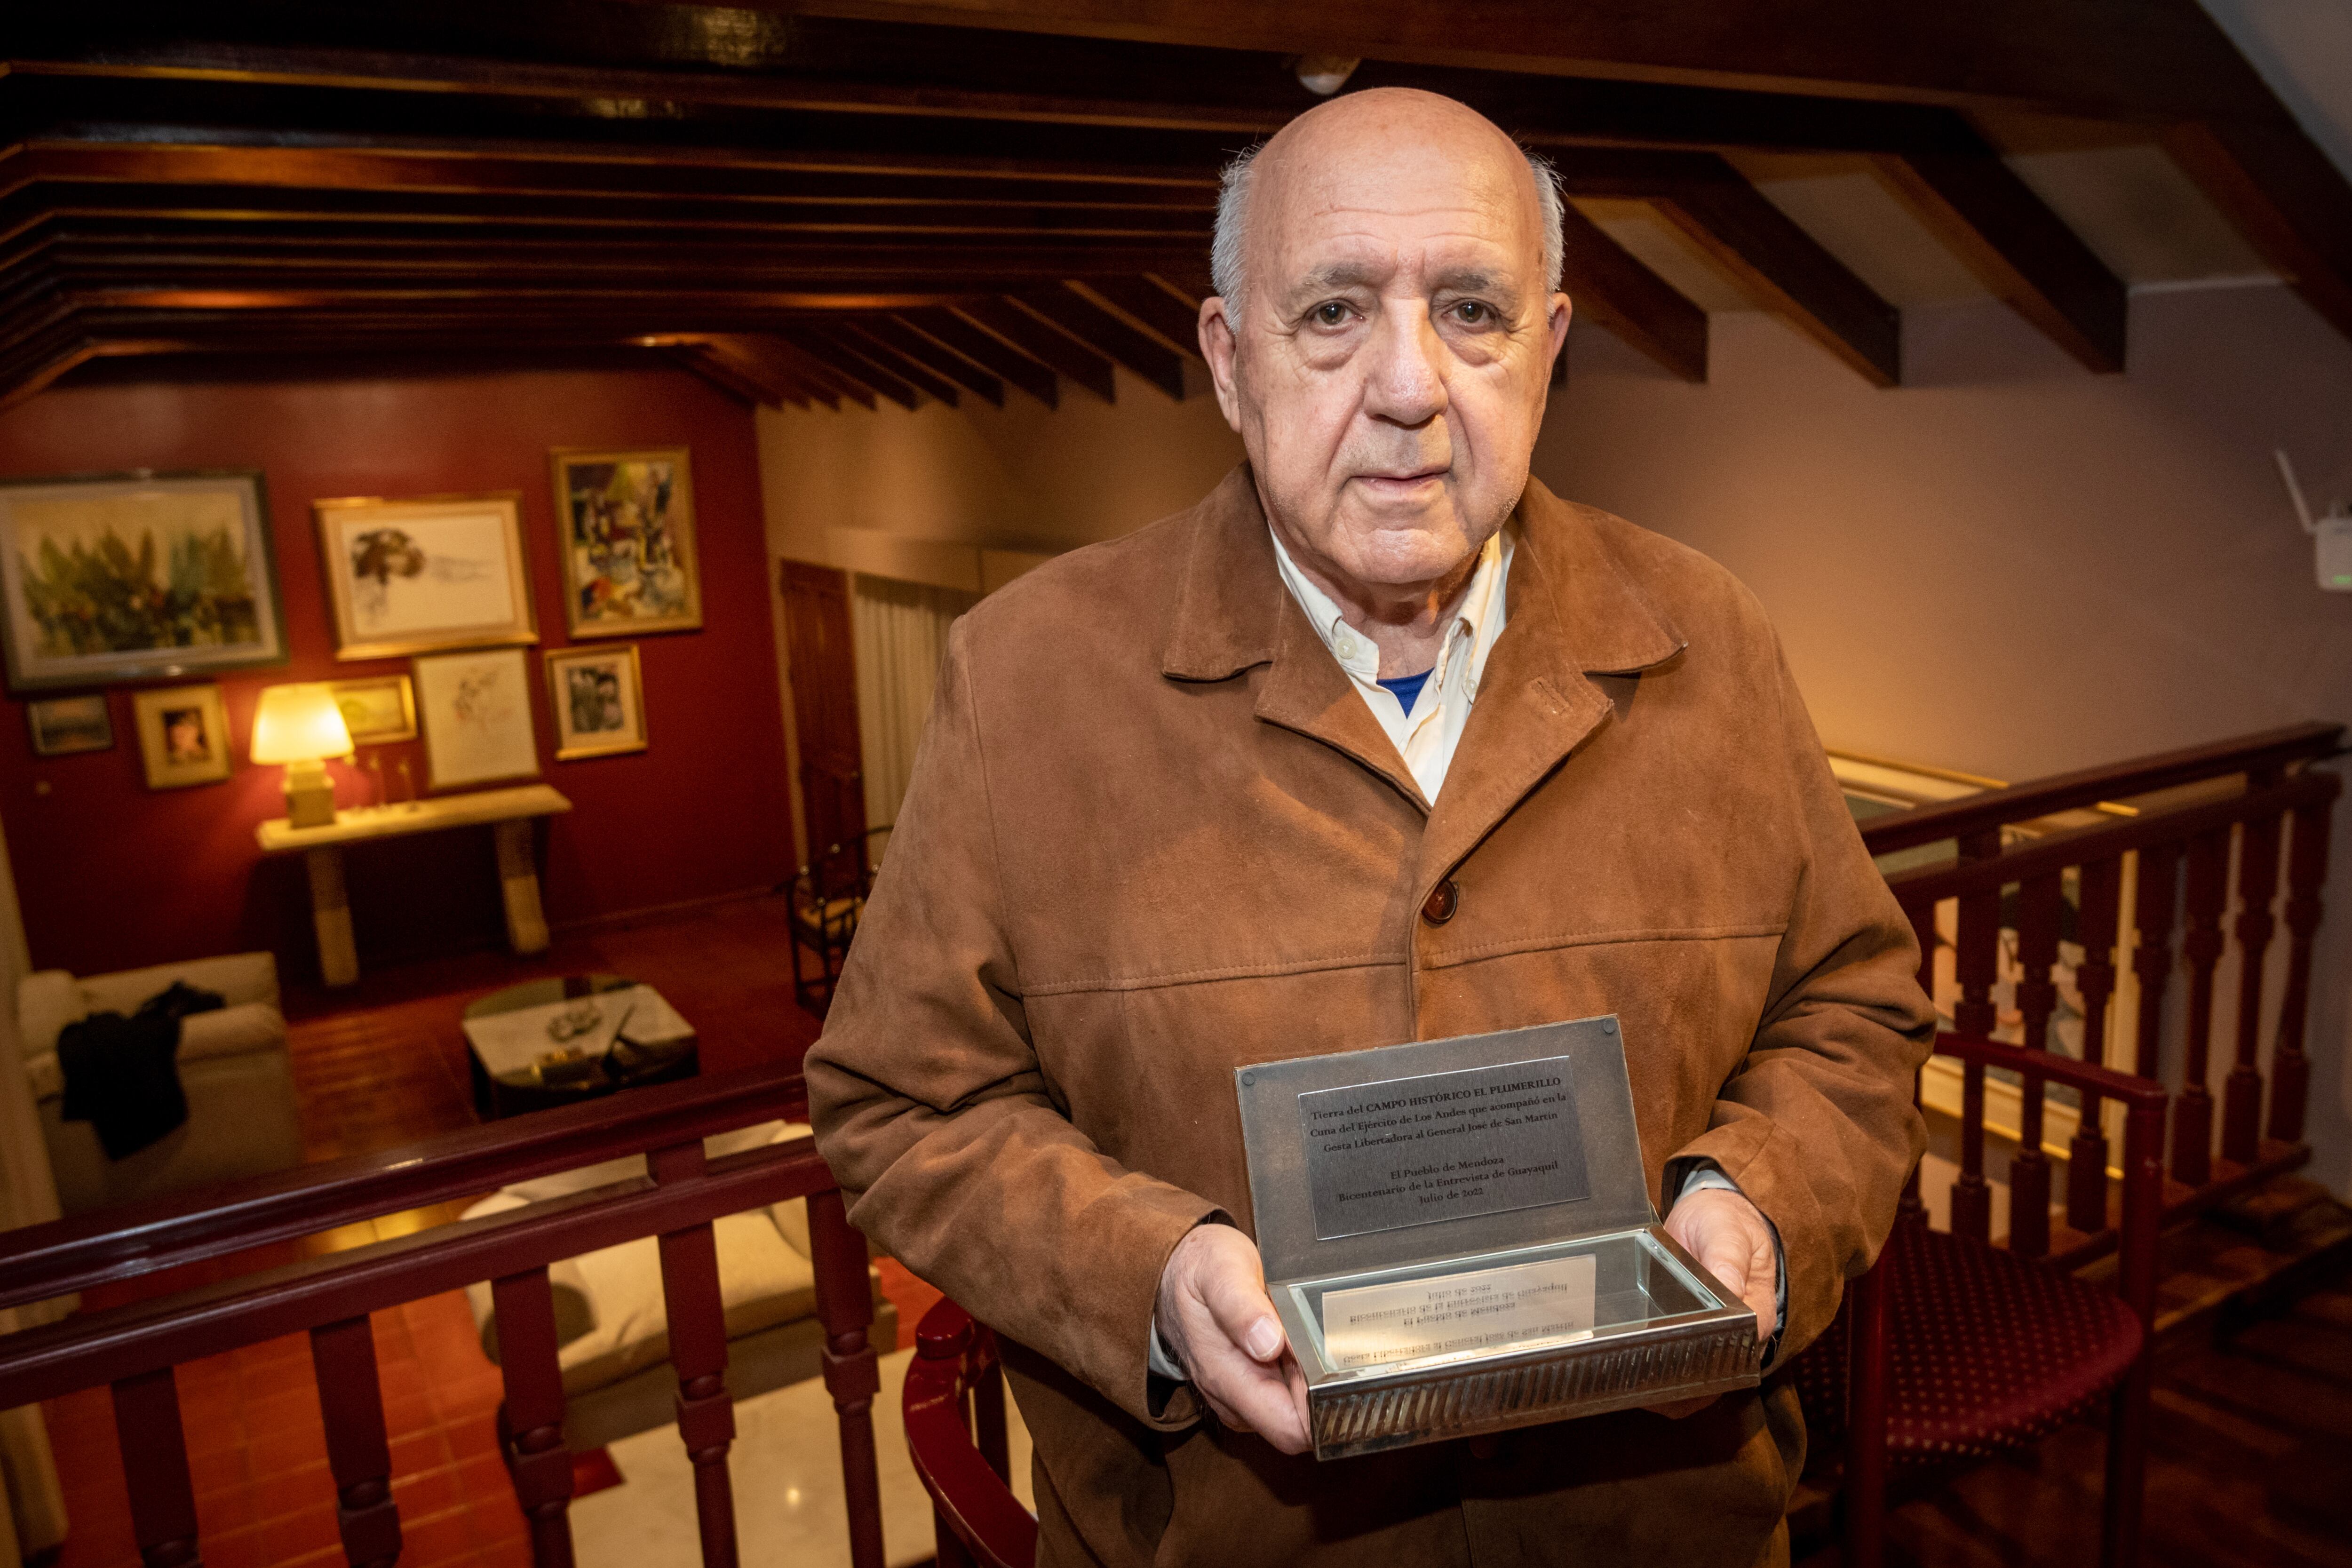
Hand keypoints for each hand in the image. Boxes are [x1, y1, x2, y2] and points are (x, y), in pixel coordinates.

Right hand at [1155, 1223, 1312, 1453]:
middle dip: (1322, 1395)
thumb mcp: (1221, 1271)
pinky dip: (1298, 1375)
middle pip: (1297, 1425)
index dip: (1320, 1410)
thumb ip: (1241, 1308)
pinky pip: (1281, 1395)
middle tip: (1330, 1348)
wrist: (1168, 1270)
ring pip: (1291, 1411)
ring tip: (1312, 1338)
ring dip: (1311, 1384)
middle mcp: (1232, 1397)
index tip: (1334, 1372)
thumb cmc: (1197, 1268)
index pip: (1289, 1430)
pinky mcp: (1243, 1385)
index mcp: (1227, 1378)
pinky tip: (1299, 1342)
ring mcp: (1237, 1394)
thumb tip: (1267, 1343)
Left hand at [1647, 1186, 1779, 1418]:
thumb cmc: (1724, 1223)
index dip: (1710, 1360)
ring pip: (1695, 1382)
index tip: (1674, 1361)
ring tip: (1626, 1384)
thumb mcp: (1727, 1230)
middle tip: (1639, 1379)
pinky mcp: (1690, 1338)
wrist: (1708, 1218)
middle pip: (1715, 1375)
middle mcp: (1739, 1335)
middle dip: (1681, 1384)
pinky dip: (1653, 1378)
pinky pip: (1676, 1370)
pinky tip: (1624, 1376)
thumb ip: (1728, 1255)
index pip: (1740, 1348)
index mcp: (1757, 1311)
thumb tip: (1730, 1287)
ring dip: (1664, 1387)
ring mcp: (1714, 1340)